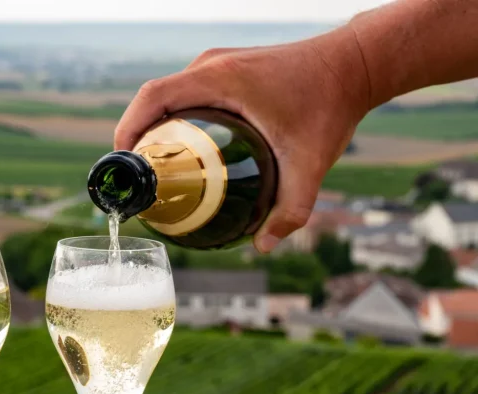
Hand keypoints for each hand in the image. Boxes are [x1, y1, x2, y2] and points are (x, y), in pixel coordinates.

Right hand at [114, 29, 372, 253]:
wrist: (355, 65)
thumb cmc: (331, 104)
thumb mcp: (311, 163)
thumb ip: (291, 209)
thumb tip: (263, 246)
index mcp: (219, 79)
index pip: (153, 97)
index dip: (128, 128)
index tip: (122, 164)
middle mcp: (211, 66)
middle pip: (154, 99)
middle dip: (138, 137)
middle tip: (139, 180)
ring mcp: (218, 64)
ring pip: (170, 95)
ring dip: (156, 128)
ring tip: (157, 171)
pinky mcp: (228, 69)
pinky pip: (188, 93)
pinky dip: (177, 118)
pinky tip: (186, 152)